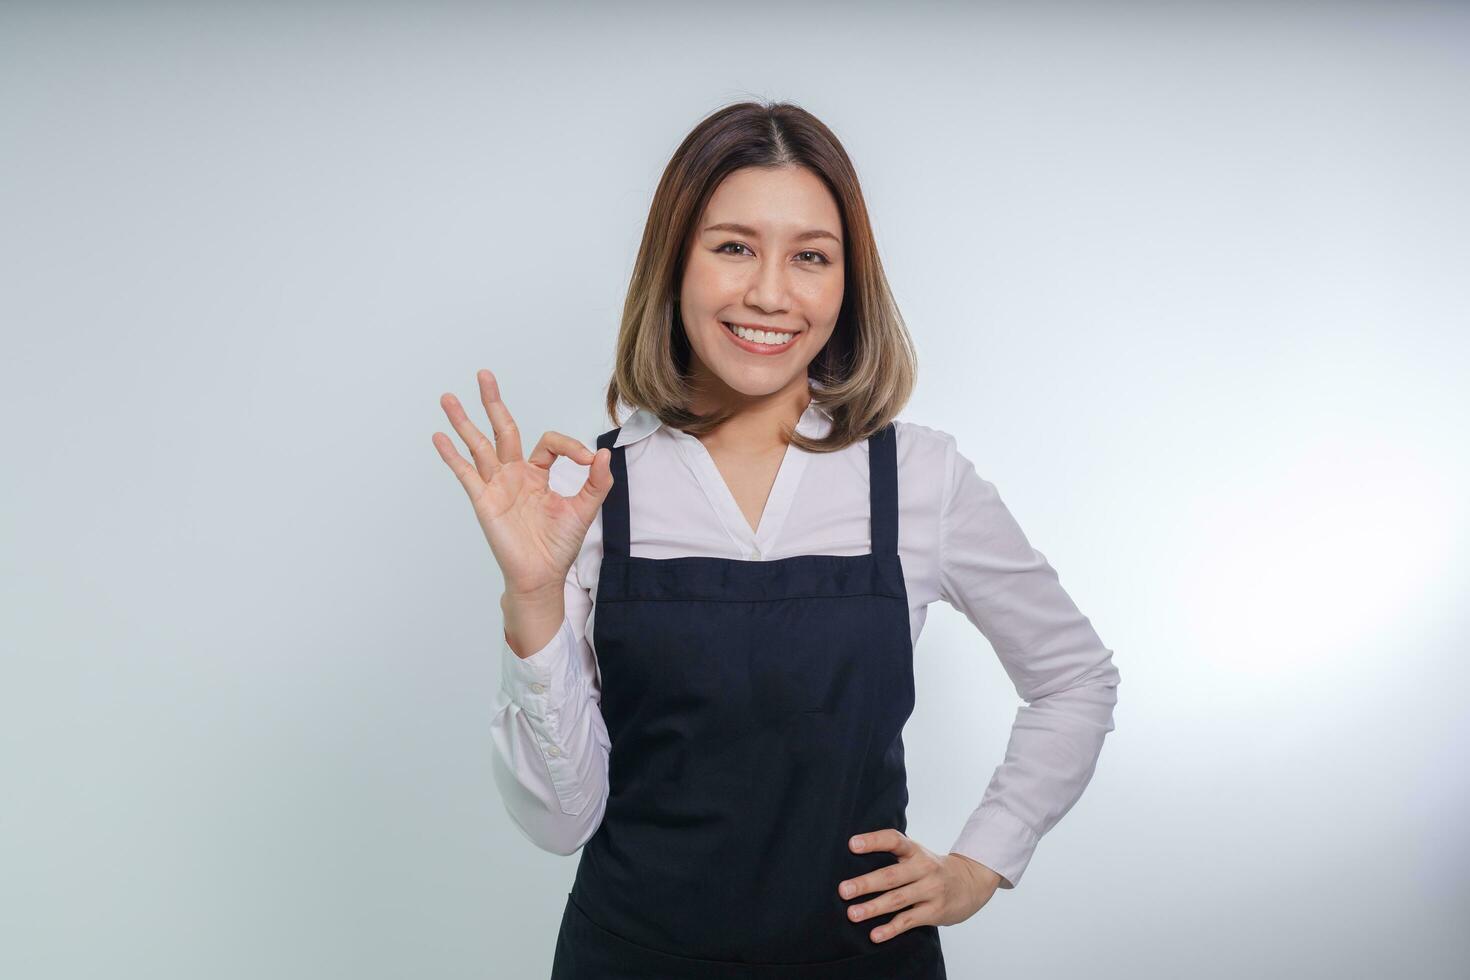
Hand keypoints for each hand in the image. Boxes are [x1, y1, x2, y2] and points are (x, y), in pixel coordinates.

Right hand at [432, 368, 612, 598]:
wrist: (541, 576)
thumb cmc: (558, 545)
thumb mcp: (585, 509)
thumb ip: (596, 482)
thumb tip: (603, 454)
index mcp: (537, 474)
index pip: (548, 443)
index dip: (569, 446)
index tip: (586, 460)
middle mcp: (514, 475)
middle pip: (502, 429)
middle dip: (493, 402)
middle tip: (484, 374)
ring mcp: (496, 486)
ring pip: (479, 445)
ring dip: (463, 421)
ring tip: (448, 397)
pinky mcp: (484, 501)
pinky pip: (466, 473)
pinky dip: (452, 455)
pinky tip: (439, 437)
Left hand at [837, 829, 1002, 942]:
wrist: (972, 882)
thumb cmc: (932, 868)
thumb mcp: (918, 854)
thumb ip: (894, 855)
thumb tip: (852, 856)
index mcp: (915, 851)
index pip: (894, 840)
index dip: (873, 841)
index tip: (852, 844)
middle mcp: (924, 868)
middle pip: (891, 875)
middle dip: (866, 883)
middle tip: (843, 890)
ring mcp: (931, 890)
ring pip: (898, 900)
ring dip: (873, 908)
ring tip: (853, 913)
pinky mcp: (935, 911)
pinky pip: (909, 921)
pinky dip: (891, 929)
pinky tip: (875, 934)